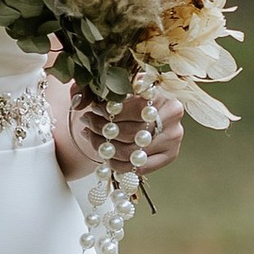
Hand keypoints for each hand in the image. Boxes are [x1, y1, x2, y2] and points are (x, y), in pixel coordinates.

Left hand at [60, 86, 182, 181]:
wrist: (155, 109)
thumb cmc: (135, 95)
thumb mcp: (121, 85)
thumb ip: (104, 89)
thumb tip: (80, 100)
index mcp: (163, 94)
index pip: (134, 108)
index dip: (110, 111)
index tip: (94, 109)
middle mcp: (172, 116)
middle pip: (131, 132)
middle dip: (103, 129)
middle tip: (87, 122)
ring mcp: (173, 138)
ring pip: (132, 152)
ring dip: (106, 148)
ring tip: (92, 137)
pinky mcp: (170, 155)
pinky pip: (139, 168)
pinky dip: (118, 165)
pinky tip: (105, 157)